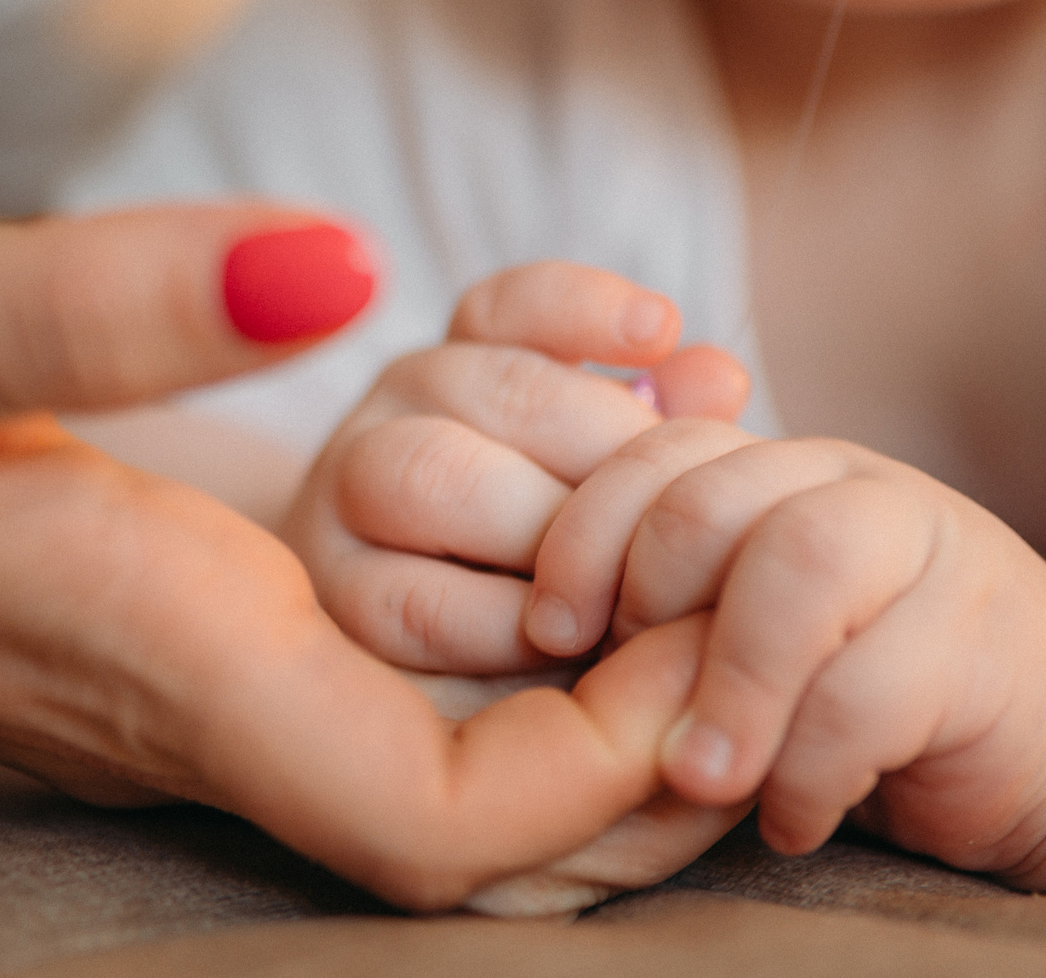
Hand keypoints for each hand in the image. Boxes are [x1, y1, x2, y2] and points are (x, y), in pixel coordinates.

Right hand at [0, 205, 702, 910]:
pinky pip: (365, 667)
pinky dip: (488, 600)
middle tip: (758, 546)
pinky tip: (543, 465)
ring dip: (581, 651)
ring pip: (429, 749)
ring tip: (682, 478)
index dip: (607, 772)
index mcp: (140, 646)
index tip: (712, 620)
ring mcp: (161, 672)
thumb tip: (332, 264)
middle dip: (643, 722)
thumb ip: (90, 300)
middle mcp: (175, 696)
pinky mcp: (148, 620)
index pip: (431, 827)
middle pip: (468, 823)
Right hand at [281, 261, 748, 675]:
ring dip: (545, 534)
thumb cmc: (562, 608)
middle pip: (491, 388)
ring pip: (432, 472)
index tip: (661, 327)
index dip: (583, 308)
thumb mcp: (612, 510)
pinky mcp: (330, 609)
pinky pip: (413, 600)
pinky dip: (500, 626)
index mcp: (455, 379)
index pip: (506, 308)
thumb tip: (715, 375)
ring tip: (624, 597)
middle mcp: (387, 421)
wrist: (448, 737)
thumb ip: (659, 438)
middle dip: (600, 450)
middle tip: (677, 523)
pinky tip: (559, 650)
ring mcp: (336, 507)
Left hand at [535, 430, 1045, 876]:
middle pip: (711, 504)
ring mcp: (931, 551)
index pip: (657, 454)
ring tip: (698, 780)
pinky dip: (810, 770)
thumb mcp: (751, 636)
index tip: (550, 633)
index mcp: (779, 468)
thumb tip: (538, 642)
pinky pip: (871, 691)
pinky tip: (790, 822)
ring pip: (797, 568)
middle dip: (647, 613)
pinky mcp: (988, 646)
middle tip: (624, 713)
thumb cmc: (863, 693)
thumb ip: (673, 610)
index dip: (586, 535)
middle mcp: (851, 486)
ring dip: (729, 686)